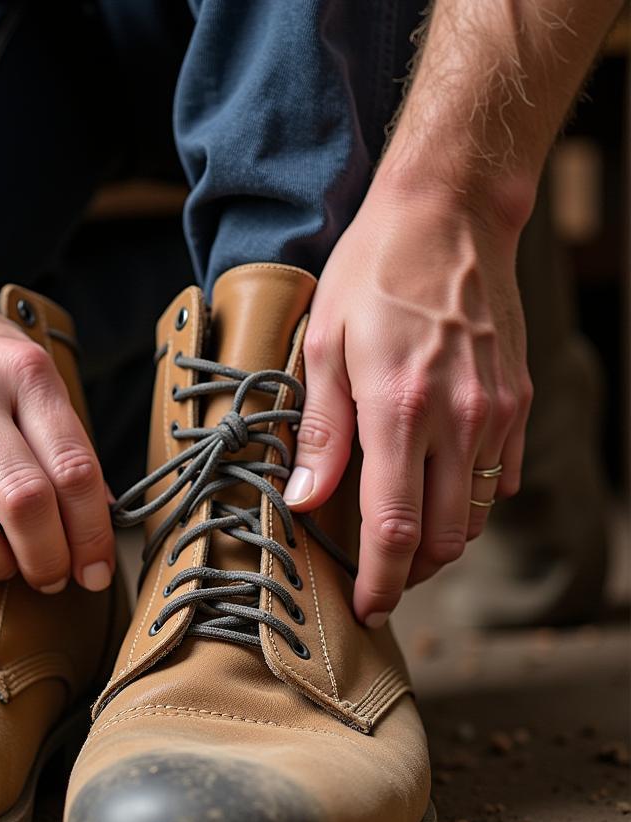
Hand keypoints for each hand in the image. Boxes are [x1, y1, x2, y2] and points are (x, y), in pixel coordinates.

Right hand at [0, 265, 114, 593]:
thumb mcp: (26, 370)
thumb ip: (61, 436)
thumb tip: (101, 514)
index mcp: (23, 371)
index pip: (74, 469)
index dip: (92, 534)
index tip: (96, 570)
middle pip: (24, 502)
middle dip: (47, 559)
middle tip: (51, 577)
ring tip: (4, 567)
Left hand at [285, 179, 532, 625]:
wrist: (449, 213)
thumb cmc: (373, 273)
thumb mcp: (322, 345)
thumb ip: (319, 432)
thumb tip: (305, 501)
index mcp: (400, 411)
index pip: (393, 528)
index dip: (379, 581)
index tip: (366, 608)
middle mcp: (459, 421)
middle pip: (443, 537)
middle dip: (408, 572)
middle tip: (376, 577)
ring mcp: (496, 413)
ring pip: (478, 515)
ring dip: (440, 542)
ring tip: (401, 541)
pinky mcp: (518, 400)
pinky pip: (503, 478)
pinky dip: (472, 503)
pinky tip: (438, 494)